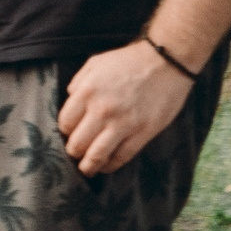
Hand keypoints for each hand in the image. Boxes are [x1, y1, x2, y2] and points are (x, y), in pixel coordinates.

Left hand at [57, 41, 196, 175]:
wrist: (166, 61)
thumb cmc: (129, 61)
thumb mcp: (96, 64)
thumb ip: (79, 83)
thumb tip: (70, 101)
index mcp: (87, 92)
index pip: (65, 124)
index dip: (64, 132)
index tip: (69, 135)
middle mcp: (102, 110)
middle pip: (77, 144)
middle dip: (73, 152)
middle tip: (76, 154)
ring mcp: (123, 123)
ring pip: (96, 156)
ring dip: (88, 167)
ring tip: (87, 169)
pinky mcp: (142, 133)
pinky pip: (121, 157)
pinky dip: (111, 165)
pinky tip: (107, 165)